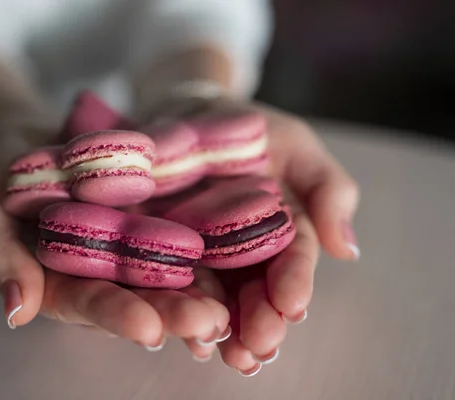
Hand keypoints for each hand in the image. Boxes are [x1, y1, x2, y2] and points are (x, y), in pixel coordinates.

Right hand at [0, 121, 230, 359]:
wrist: (32, 134)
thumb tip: (15, 313)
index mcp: (59, 278)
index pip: (87, 302)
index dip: (116, 316)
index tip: (147, 329)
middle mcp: (102, 270)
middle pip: (139, 297)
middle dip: (173, 312)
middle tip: (207, 323)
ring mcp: (131, 244)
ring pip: (168, 273)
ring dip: (200, 290)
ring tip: (231, 303)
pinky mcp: (154, 217)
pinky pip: (183, 232)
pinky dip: (210, 246)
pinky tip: (240, 251)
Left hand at [141, 97, 359, 374]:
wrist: (189, 110)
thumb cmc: (248, 126)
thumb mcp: (295, 145)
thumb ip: (327, 189)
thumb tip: (347, 249)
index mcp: (280, 228)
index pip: (290, 259)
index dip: (293, 284)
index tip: (293, 307)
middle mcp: (240, 249)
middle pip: (251, 289)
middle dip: (257, 321)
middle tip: (258, 349)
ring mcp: (199, 250)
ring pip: (211, 294)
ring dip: (218, 327)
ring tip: (223, 352)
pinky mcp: (158, 246)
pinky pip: (165, 277)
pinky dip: (173, 303)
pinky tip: (175, 330)